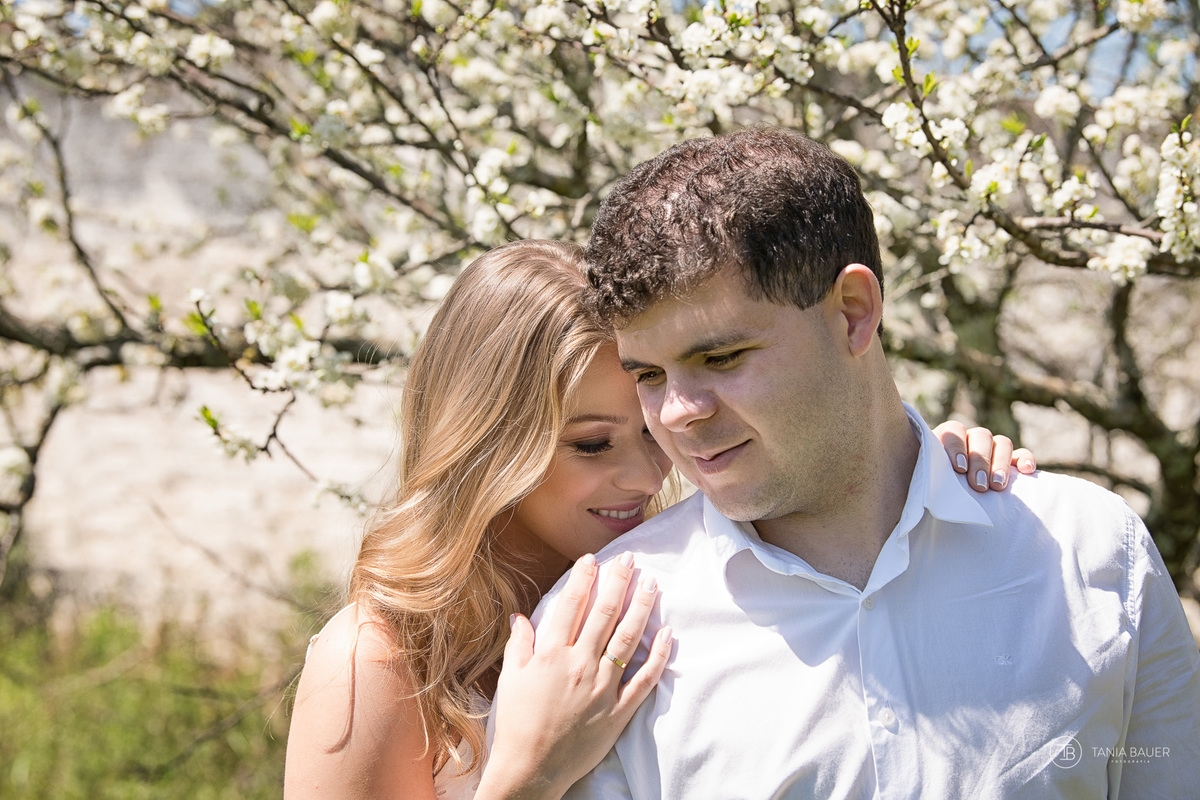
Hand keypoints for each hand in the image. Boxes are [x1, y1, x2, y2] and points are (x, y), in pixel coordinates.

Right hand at [477, 552, 672, 799]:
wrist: (530, 769)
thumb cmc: (516, 723)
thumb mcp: (511, 678)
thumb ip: (518, 644)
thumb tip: (521, 616)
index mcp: (551, 653)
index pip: (572, 604)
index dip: (584, 577)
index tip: (593, 559)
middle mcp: (579, 664)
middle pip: (605, 613)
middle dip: (618, 581)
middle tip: (629, 559)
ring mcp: (602, 687)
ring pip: (628, 639)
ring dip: (642, 608)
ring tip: (652, 584)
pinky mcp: (618, 710)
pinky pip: (644, 679)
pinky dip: (659, 655)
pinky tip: (667, 633)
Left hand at [933, 420, 1035, 492]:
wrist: (946, 501)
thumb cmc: (932, 491)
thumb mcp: (923, 482)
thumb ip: (924, 477)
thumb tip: (916, 485)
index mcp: (946, 438)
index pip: (953, 431)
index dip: (957, 447)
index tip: (958, 469)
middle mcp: (970, 439)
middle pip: (980, 436)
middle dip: (979, 461)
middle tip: (978, 485)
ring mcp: (992, 448)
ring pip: (1002, 443)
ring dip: (1001, 463)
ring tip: (998, 486)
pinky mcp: (1011, 461)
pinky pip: (1022, 454)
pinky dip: (1025, 459)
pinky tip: (1027, 471)